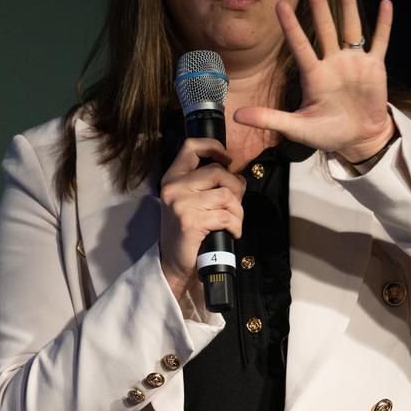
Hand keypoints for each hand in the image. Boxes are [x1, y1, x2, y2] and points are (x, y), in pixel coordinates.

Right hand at [158, 138, 245, 301]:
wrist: (173, 263)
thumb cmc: (187, 232)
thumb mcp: (190, 201)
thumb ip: (206, 184)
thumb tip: (237, 176)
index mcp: (172, 178)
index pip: (191, 147)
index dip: (214, 147)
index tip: (227, 160)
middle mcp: (173, 187)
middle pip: (218, 172)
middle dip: (236, 188)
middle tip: (236, 205)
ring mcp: (181, 204)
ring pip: (226, 195)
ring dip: (238, 211)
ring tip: (234, 222)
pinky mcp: (191, 222)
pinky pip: (226, 216)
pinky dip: (235, 226)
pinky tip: (232, 233)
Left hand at [233, 0, 395, 163]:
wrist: (358, 140)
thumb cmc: (327, 133)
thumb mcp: (297, 128)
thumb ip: (269, 118)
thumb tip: (236, 116)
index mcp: (314, 75)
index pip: (300, 45)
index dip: (291, 26)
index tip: (280, 4)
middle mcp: (332, 63)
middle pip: (325, 27)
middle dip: (319, 2)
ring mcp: (353, 63)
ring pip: (350, 27)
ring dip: (348, 4)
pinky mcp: (374, 68)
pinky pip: (379, 42)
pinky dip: (383, 24)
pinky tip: (385, 4)